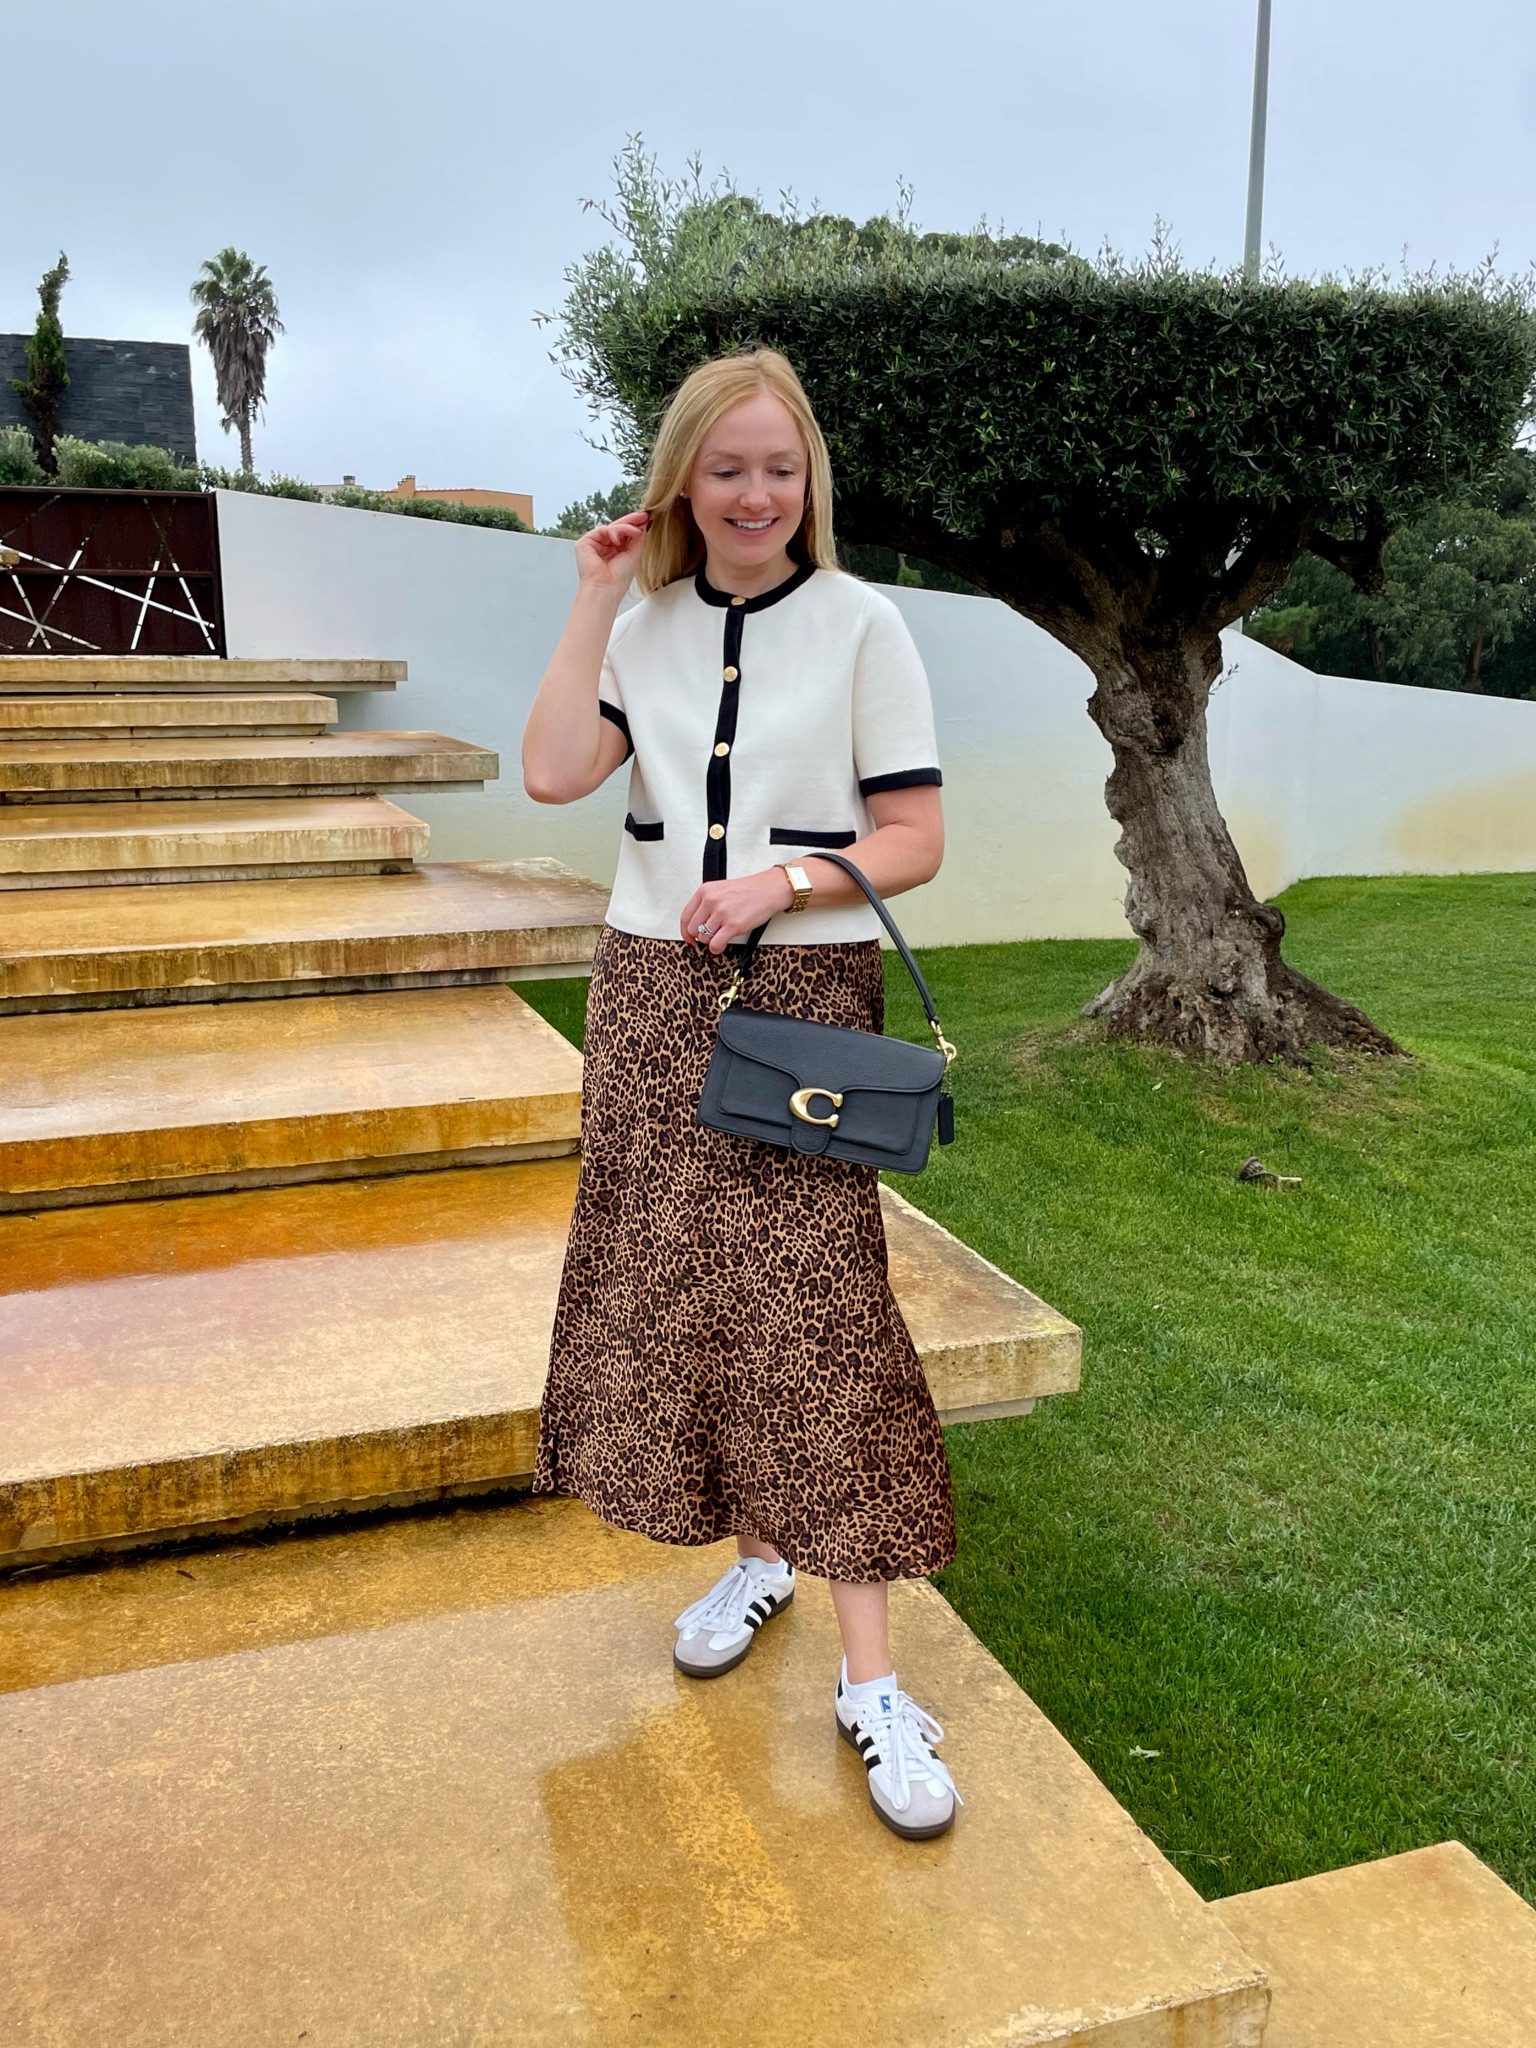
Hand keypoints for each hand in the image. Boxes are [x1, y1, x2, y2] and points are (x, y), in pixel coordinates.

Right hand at [573, 510, 649, 595]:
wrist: (606, 589)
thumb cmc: (618, 580)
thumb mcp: (634, 554)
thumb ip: (638, 538)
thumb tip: (643, 524)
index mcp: (614, 551)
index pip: (624, 534)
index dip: (634, 525)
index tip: (646, 518)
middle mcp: (603, 546)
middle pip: (617, 528)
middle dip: (631, 520)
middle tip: (643, 515)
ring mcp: (594, 544)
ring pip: (611, 527)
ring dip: (625, 528)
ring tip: (635, 531)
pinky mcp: (585, 543)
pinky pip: (602, 529)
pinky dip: (614, 531)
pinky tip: (620, 539)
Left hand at [680, 866, 795, 953]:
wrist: (768, 890)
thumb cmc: (748, 891)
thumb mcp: (721, 889)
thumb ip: (706, 903)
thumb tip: (696, 924)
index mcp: (705, 891)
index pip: (685, 916)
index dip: (685, 931)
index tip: (689, 938)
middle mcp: (711, 901)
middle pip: (693, 929)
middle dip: (699, 937)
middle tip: (708, 937)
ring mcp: (721, 913)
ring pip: (704, 938)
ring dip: (710, 941)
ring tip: (721, 936)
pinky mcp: (733, 925)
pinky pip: (715, 944)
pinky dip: (716, 949)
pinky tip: (721, 945)